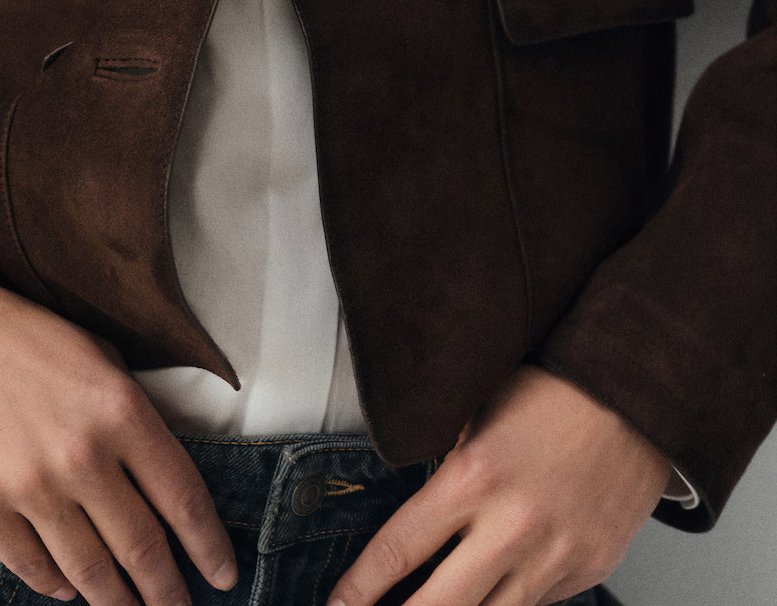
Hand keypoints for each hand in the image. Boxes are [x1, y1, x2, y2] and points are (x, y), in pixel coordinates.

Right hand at [0, 260, 237, 604]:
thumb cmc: (23, 337)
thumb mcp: (98, 356)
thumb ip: (132, 416)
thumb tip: (160, 481)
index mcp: (119, 410)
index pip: (183, 497)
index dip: (209, 546)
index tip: (224, 575)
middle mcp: (81, 455)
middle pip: (142, 547)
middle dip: (168, 590)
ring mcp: (28, 487)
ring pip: (89, 571)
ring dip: (117, 601)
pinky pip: (32, 567)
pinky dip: (57, 585)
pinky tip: (70, 590)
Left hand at [326, 363, 670, 605]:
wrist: (639, 397)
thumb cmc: (553, 393)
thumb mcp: (479, 413)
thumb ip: (445, 463)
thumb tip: (408, 502)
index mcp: (474, 478)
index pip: (399, 550)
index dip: (360, 587)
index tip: (337, 604)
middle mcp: (513, 527)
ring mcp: (555, 558)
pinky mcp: (588, 570)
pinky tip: (489, 597)